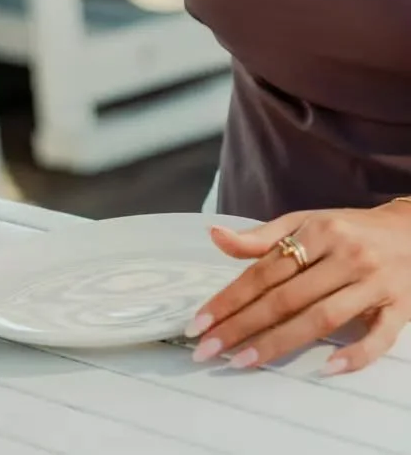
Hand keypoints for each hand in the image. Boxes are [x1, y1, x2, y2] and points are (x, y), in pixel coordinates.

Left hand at [188, 202, 410, 373]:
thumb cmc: (349, 229)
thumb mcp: (306, 222)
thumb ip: (262, 237)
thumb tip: (215, 236)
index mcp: (318, 232)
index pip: (265, 271)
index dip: (230, 298)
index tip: (200, 322)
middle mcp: (344, 256)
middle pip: (286, 298)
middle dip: (243, 326)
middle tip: (208, 349)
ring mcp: (374, 284)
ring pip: (321, 318)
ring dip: (280, 343)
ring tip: (243, 361)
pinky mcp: (401, 309)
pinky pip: (378, 338)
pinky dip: (354, 355)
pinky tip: (325, 369)